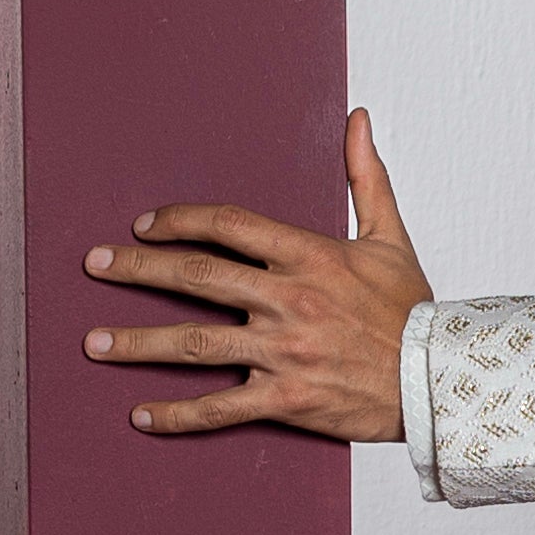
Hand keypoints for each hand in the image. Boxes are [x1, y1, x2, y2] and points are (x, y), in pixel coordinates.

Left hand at [83, 110, 429, 442]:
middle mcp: (289, 300)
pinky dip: (178, 414)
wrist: (440, 379)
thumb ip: (365, 176)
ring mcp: (284, 351)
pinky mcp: (287, 398)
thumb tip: (357, 119)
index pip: (227, 225)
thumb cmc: (413, 311)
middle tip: (93, 264)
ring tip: (94, 342)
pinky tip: (142, 415)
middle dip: (134, 268)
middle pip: (193, 276)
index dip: (179, 219)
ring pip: (194, 343)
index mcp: (308, 256)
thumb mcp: (390, 237)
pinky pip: (221, 408)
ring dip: (137, 342)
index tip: (146, 225)